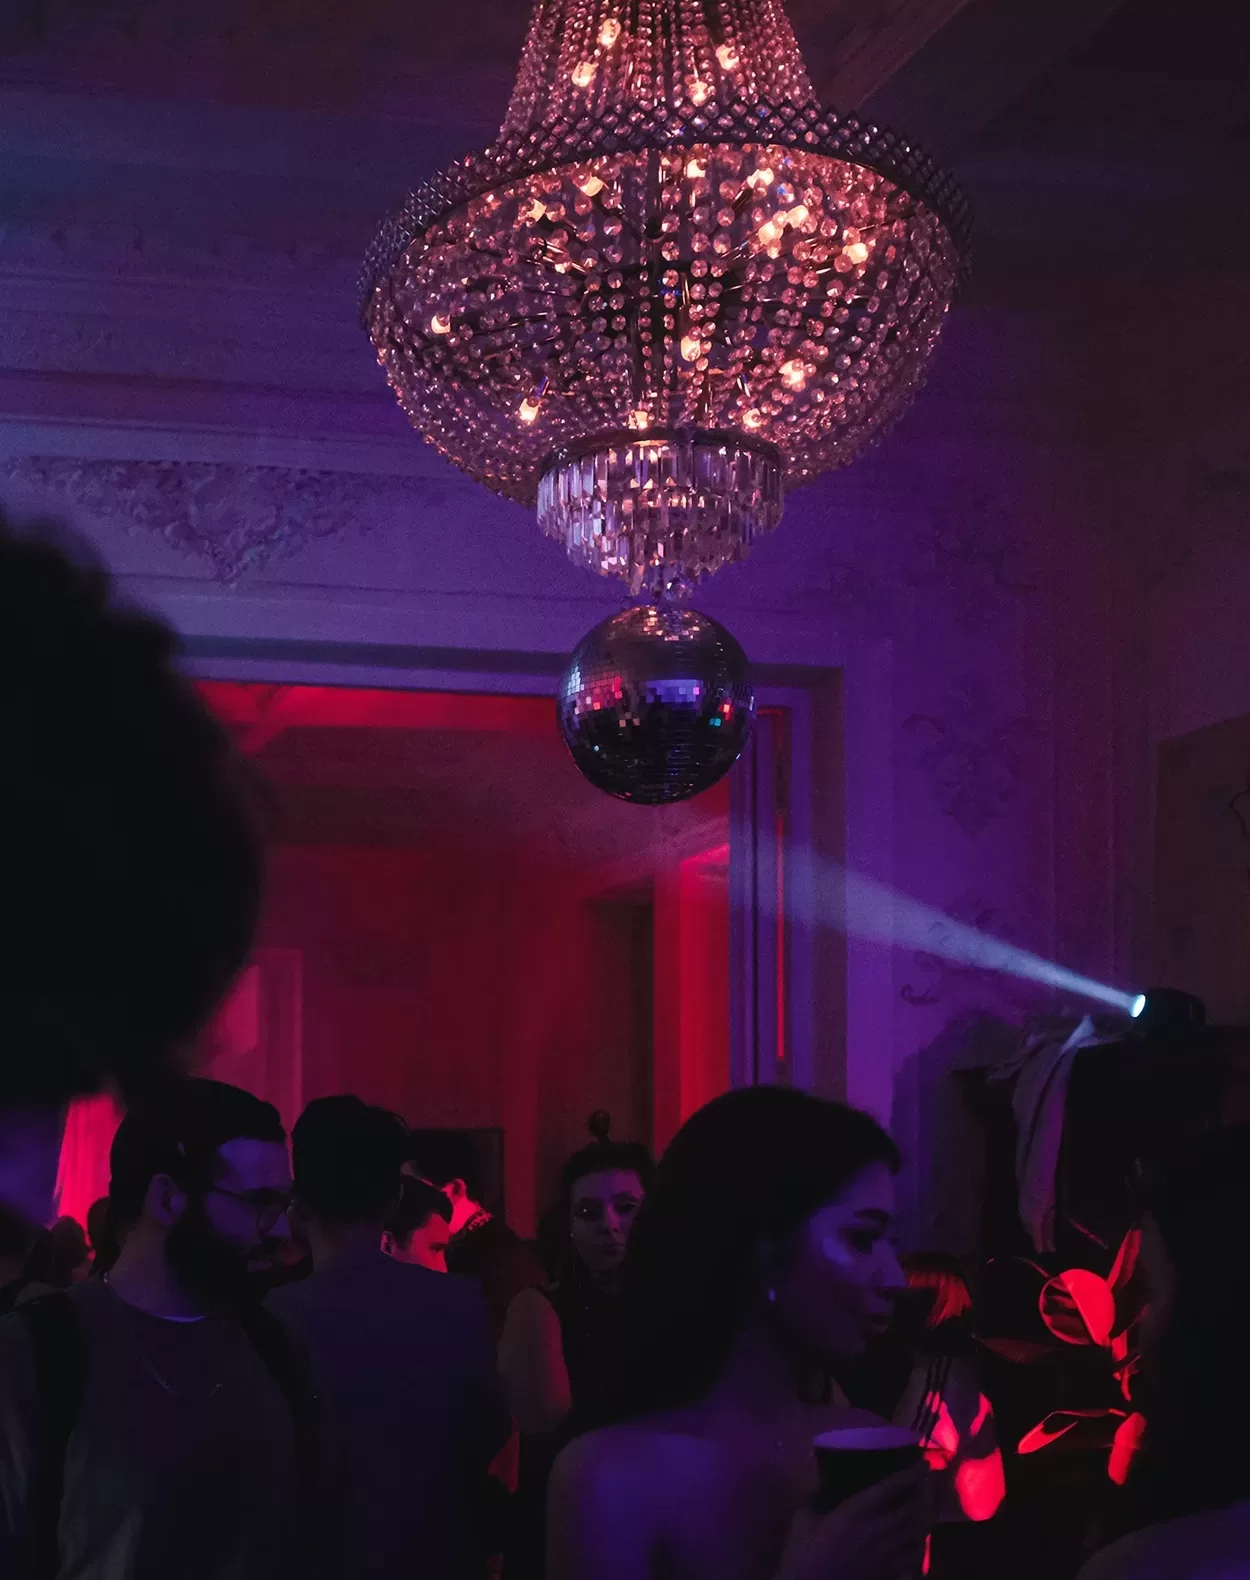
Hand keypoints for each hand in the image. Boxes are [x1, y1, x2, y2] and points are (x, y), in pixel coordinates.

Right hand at [776, 1465, 928, 1579]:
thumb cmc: (804, 1555)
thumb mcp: (803, 1520)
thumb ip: (815, 1498)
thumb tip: (823, 1485)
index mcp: (855, 1512)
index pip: (890, 1488)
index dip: (910, 1474)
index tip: (922, 1463)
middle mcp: (877, 1530)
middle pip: (912, 1509)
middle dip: (925, 1494)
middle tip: (929, 1482)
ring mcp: (886, 1554)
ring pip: (918, 1532)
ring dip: (927, 1516)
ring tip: (930, 1505)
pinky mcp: (889, 1573)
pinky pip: (915, 1556)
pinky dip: (922, 1543)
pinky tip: (920, 1537)